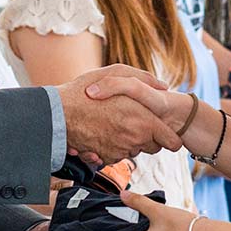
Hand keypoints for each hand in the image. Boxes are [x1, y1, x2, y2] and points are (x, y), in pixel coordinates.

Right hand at [58, 65, 177, 162]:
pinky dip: (113, 146)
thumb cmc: (86, 90)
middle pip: (154, 148)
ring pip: (134, 151)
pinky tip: (103, 131)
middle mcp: (134, 139)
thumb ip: (144, 78)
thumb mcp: (117, 73)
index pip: (172, 142)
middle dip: (148, 137)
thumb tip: (163, 86)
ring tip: (114, 123)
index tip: (165, 132)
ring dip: (129, 141)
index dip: (170, 137)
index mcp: (143, 121)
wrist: (58, 113)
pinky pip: (117, 155)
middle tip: (135, 122)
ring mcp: (120, 150)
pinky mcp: (106, 158)